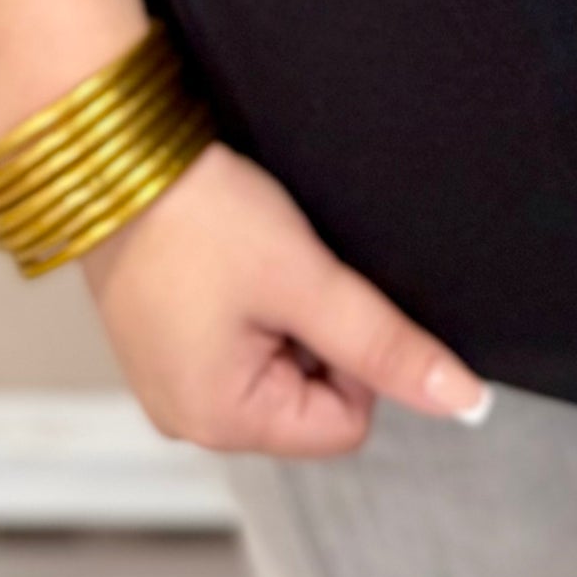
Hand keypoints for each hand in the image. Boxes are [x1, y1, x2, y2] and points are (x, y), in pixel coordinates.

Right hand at [81, 142, 491, 455]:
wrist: (115, 153)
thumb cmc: (197, 216)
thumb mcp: (307, 281)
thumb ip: (386, 345)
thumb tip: (461, 400)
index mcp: (220, 423)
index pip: (346, 423)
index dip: (354, 357)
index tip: (318, 297)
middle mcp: (187, 419)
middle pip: (311, 401)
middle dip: (314, 337)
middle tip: (279, 276)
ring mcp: (170, 383)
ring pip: (279, 367)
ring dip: (283, 317)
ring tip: (248, 266)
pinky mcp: (164, 346)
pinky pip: (240, 345)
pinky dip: (251, 305)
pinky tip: (227, 265)